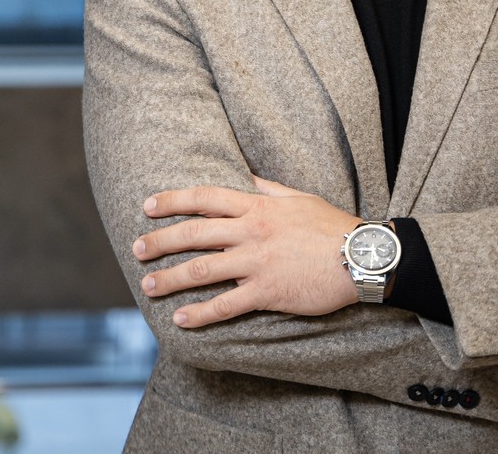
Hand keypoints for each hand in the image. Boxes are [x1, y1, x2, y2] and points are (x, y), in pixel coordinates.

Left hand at [132, 177, 360, 327]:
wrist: (361, 256)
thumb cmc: (331, 225)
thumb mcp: (299, 197)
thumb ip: (268, 188)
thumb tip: (246, 176)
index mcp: (258, 207)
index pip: (206, 199)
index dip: (174, 201)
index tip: (148, 205)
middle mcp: (252, 232)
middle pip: (195, 234)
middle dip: (161, 241)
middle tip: (136, 248)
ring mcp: (257, 263)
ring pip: (203, 270)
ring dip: (171, 278)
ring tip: (148, 285)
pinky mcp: (267, 292)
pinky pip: (226, 305)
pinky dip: (201, 314)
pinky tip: (182, 320)